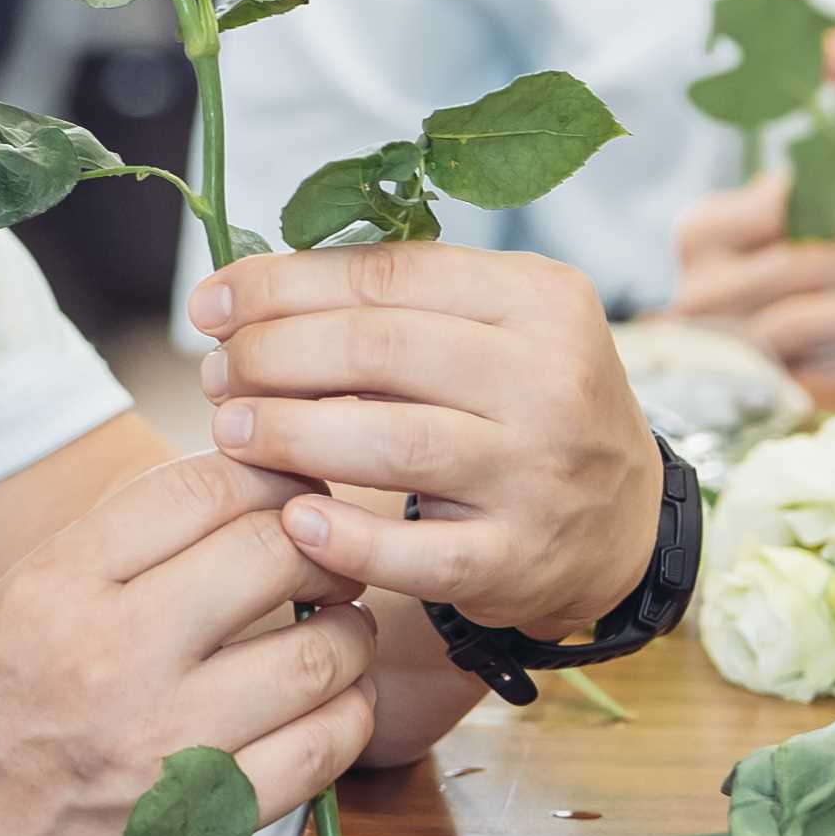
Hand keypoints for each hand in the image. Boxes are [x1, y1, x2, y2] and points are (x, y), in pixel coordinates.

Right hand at [0, 452, 370, 835]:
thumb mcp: (19, 594)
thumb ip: (126, 543)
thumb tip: (252, 491)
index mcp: (58, 587)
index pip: (205, 490)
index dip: (267, 478)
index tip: (285, 493)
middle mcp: (114, 660)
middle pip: (277, 554)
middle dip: (322, 541)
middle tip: (327, 553)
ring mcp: (165, 750)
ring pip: (324, 653)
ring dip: (348, 629)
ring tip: (335, 628)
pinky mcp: (202, 826)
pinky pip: (324, 750)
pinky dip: (345, 713)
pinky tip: (328, 702)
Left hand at [193, 238, 667, 643]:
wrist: (623, 522)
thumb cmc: (525, 405)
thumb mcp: (495, 326)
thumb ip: (397, 302)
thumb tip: (251, 293)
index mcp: (537, 299)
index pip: (388, 276)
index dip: (283, 286)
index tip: (211, 302)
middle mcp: (550, 381)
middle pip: (380, 350)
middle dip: (274, 356)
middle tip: (216, 372)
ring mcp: (539, 474)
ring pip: (393, 444)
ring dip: (290, 433)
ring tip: (231, 429)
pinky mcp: (519, 559)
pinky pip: (418, 553)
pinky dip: (346, 537)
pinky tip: (291, 518)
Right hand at [669, 170, 834, 371]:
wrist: (717, 344)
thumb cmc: (757, 269)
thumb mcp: (768, 227)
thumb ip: (814, 203)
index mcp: (703, 232)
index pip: (786, 207)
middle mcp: (700, 287)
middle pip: (802, 265)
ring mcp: (718, 340)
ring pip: (807, 320)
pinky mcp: (742, 387)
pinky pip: (809, 374)